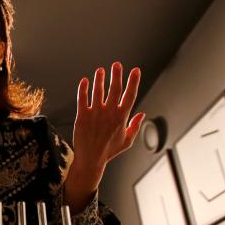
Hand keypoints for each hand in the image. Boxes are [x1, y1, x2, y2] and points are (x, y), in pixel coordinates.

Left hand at [66, 62, 144, 209]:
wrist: (90, 159)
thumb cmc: (109, 151)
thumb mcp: (127, 141)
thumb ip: (135, 126)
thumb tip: (142, 114)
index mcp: (121, 117)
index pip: (130, 95)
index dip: (133, 81)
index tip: (135, 70)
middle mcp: (109, 113)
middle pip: (115, 89)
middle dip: (116, 75)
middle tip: (116, 64)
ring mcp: (95, 114)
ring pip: (98, 91)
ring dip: (100, 79)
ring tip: (101, 70)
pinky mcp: (82, 116)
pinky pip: (82, 99)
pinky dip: (83, 89)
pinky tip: (85, 81)